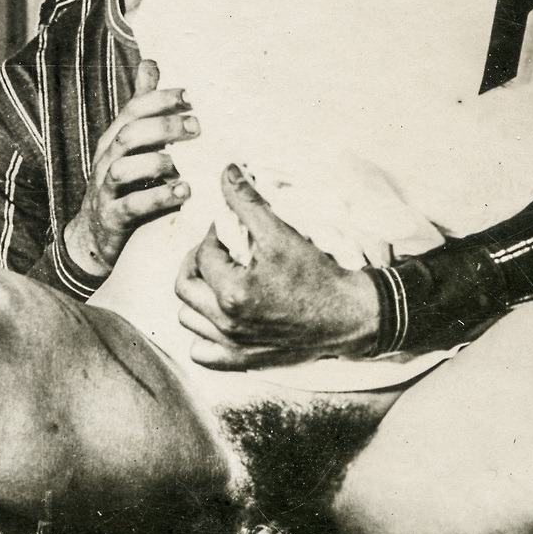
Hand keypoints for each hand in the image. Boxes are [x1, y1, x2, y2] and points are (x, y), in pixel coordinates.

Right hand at [63, 60, 197, 277]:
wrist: (96, 233)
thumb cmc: (123, 181)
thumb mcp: (131, 141)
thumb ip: (143, 105)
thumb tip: (150, 62)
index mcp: (116, 137)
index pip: (133, 110)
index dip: (160, 99)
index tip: (190, 95)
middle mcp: (108, 159)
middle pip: (130, 134)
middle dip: (164, 127)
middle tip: (196, 126)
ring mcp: (107, 188)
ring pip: (124, 169)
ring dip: (157, 163)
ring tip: (183, 166)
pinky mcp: (113, 218)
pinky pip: (131, 206)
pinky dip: (158, 199)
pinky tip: (182, 193)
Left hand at [174, 166, 381, 368]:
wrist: (347, 315)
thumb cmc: (317, 275)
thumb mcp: (281, 234)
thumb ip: (248, 202)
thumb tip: (227, 172)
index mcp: (232, 291)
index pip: (203, 254)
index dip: (213, 234)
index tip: (230, 227)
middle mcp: (226, 323)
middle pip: (185, 286)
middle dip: (197, 261)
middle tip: (216, 249)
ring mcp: (233, 346)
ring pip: (188, 319)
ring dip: (198, 295)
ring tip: (218, 278)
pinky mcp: (243, 361)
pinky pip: (203, 354)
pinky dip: (204, 335)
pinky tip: (220, 317)